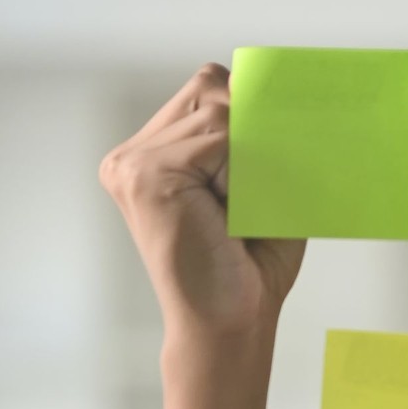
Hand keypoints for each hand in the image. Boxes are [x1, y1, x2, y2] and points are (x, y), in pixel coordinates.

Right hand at [100, 66, 303, 345]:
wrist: (232, 323)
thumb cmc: (250, 266)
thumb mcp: (260, 187)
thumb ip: (257, 135)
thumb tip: (274, 85)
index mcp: (153, 153)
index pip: (207, 87)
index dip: (246, 113)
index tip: (261, 164)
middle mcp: (134, 154)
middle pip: (210, 87)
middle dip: (247, 137)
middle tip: (241, 204)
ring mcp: (133, 161)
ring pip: (217, 111)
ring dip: (246, 162)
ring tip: (232, 214)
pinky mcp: (144, 173)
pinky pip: (217, 136)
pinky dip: (240, 173)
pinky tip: (226, 214)